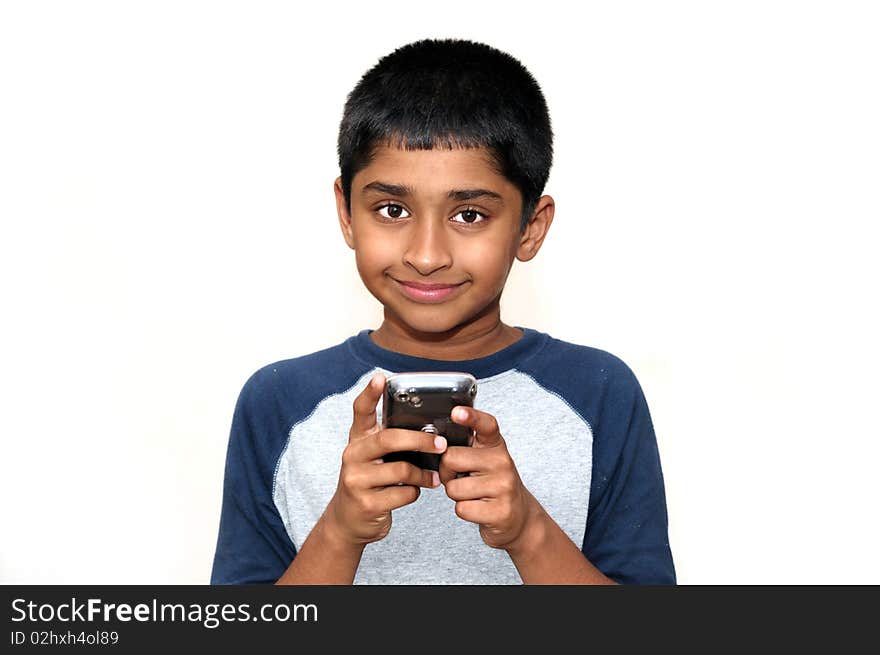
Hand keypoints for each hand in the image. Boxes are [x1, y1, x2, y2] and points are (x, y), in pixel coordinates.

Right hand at [325, 372, 445, 545]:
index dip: (370, 393)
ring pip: (401, 470)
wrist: (347, 521)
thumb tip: (430, 428)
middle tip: (441, 443)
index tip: (381, 377)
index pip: (360, 411)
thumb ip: (390, 442)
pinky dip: (415, 492)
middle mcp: (353, 456)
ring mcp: (357, 480)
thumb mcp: (373, 458)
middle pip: (389, 439)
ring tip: (435, 478)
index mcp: (358, 440)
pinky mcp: (367, 503)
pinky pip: (403, 493)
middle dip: (420, 439)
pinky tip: (414, 492)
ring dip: (424, 475)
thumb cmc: (370, 482)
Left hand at [439, 406, 536, 550]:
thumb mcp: (485, 458)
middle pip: (451, 459)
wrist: (518, 515)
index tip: (457, 412)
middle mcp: (502, 462)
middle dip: (447, 472)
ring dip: (455, 494)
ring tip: (472, 493)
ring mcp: (503, 486)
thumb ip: (467, 447)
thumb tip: (437, 443)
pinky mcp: (500, 511)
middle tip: (460, 477)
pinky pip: (462, 508)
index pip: (486, 425)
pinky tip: (478, 507)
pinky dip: (464, 510)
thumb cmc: (492, 483)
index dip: (471, 417)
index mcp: (495, 445)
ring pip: (453, 488)